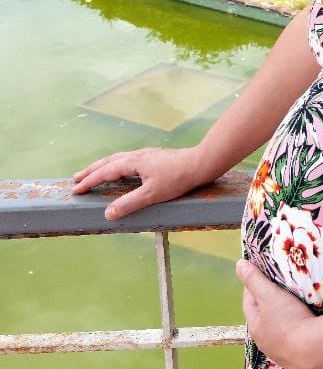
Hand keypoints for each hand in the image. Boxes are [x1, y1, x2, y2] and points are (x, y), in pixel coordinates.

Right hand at [72, 147, 201, 219]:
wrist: (200, 163)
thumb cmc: (177, 179)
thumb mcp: (152, 195)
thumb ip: (129, 204)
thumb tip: (107, 213)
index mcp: (133, 162)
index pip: (106, 172)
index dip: (90, 181)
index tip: (76, 189)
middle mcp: (137, 155)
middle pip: (108, 161)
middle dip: (91, 170)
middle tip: (76, 178)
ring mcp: (146, 155)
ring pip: (118, 159)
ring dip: (103, 166)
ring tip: (94, 174)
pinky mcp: (154, 157)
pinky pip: (127, 160)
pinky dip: (116, 165)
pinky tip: (122, 172)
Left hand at [237, 260, 318, 368]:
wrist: (317, 350)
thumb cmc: (288, 320)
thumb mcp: (269, 294)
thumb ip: (254, 279)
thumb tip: (239, 265)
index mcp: (255, 328)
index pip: (249, 301)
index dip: (253, 285)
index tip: (262, 273)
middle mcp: (266, 344)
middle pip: (264, 316)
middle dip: (270, 301)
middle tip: (281, 286)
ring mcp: (284, 353)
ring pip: (281, 329)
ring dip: (285, 316)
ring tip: (296, 302)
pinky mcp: (301, 358)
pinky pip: (297, 339)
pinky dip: (299, 328)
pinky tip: (308, 322)